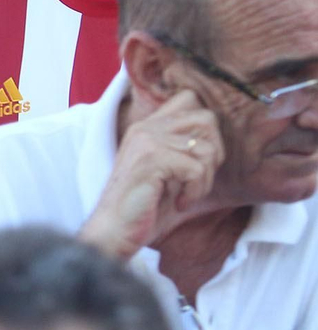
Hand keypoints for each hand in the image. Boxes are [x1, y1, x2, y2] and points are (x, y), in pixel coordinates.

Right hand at [82, 90, 223, 260]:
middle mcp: (146, 128)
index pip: (189, 99)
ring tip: (186, 194)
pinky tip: (180, 202)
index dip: (205, 127)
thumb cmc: (143, 207)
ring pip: (206, 147)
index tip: (197, 158)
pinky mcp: (151, 160)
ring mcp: (147, 141)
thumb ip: (182, 149)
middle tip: (196, 178)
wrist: (114, 230)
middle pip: (206, 118)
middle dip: (213, 152)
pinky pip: (197, 169)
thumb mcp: (166, 172)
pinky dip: (195, 191)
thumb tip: (217, 141)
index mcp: (148, 127)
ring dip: (205, 179)